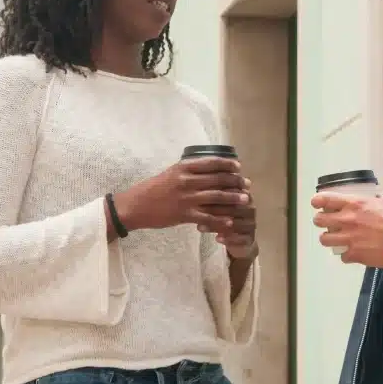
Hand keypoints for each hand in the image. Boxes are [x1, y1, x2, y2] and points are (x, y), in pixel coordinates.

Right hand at [114, 157, 248, 232]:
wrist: (135, 206)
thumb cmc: (153, 188)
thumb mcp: (171, 172)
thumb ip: (188, 170)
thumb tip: (209, 168)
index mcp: (183, 167)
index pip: (212, 163)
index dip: (228, 165)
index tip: (238, 167)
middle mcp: (187, 180)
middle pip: (218, 179)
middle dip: (235, 181)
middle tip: (246, 184)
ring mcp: (186, 198)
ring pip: (216, 197)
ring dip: (233, 198)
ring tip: (245, 199)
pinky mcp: (184, 215)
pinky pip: (207, 217)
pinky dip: (220, 219)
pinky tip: (230, 221)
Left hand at [204, 181, 256, 259]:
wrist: (239, 239)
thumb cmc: (224, 216)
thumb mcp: (216, 204)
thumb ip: (209, 195)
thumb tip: (192, 188)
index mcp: (243, 194)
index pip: (230, 191)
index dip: (213, 193)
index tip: (197, 196)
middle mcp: (250, 207)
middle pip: (234, 206)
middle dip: (214, 210)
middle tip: (197, 212)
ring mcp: (251, 223)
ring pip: (236, 223)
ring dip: (218, 225)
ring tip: (201, 227)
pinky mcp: (251, 238)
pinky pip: (241, 238)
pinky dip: (228, 238)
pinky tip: (217, 238)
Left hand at [310, 192, 382, 266]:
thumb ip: (378, 200)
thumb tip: (377, 199)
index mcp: (353, 204)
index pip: (325, 200)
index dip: (317, 201)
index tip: (316, 204)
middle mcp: (347, 220)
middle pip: (319, 220)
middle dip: (320, 221)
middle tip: (326, 223)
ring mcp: (349, 238)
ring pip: (324, 239)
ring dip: (329, 239)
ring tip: (336, 239)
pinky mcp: (355, 254)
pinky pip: (342, 256)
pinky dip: (346, 255)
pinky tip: (353, 253)